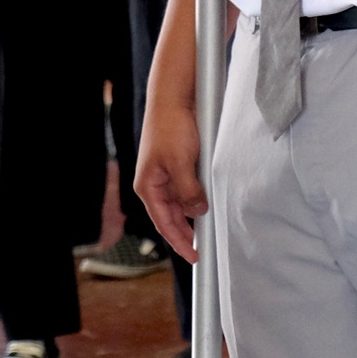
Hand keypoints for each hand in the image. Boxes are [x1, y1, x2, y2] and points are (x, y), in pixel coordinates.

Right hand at [132, 94, 205, 262]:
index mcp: (148, 185)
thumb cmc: (171, 128)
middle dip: (185, 233)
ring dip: (192, 216)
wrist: (173, 100)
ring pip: (179, 204)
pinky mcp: (177, 166)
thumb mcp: (182, 163)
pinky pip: (186, 190)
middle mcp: (154, 183)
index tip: (193, 257)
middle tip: (203, 250)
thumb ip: (189, 190)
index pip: (163, 223)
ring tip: (208, 229)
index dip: (179, 242)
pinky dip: (196, 199)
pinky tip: (207, 203)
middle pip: (170, 217)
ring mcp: (165, 175)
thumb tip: (197, 211)